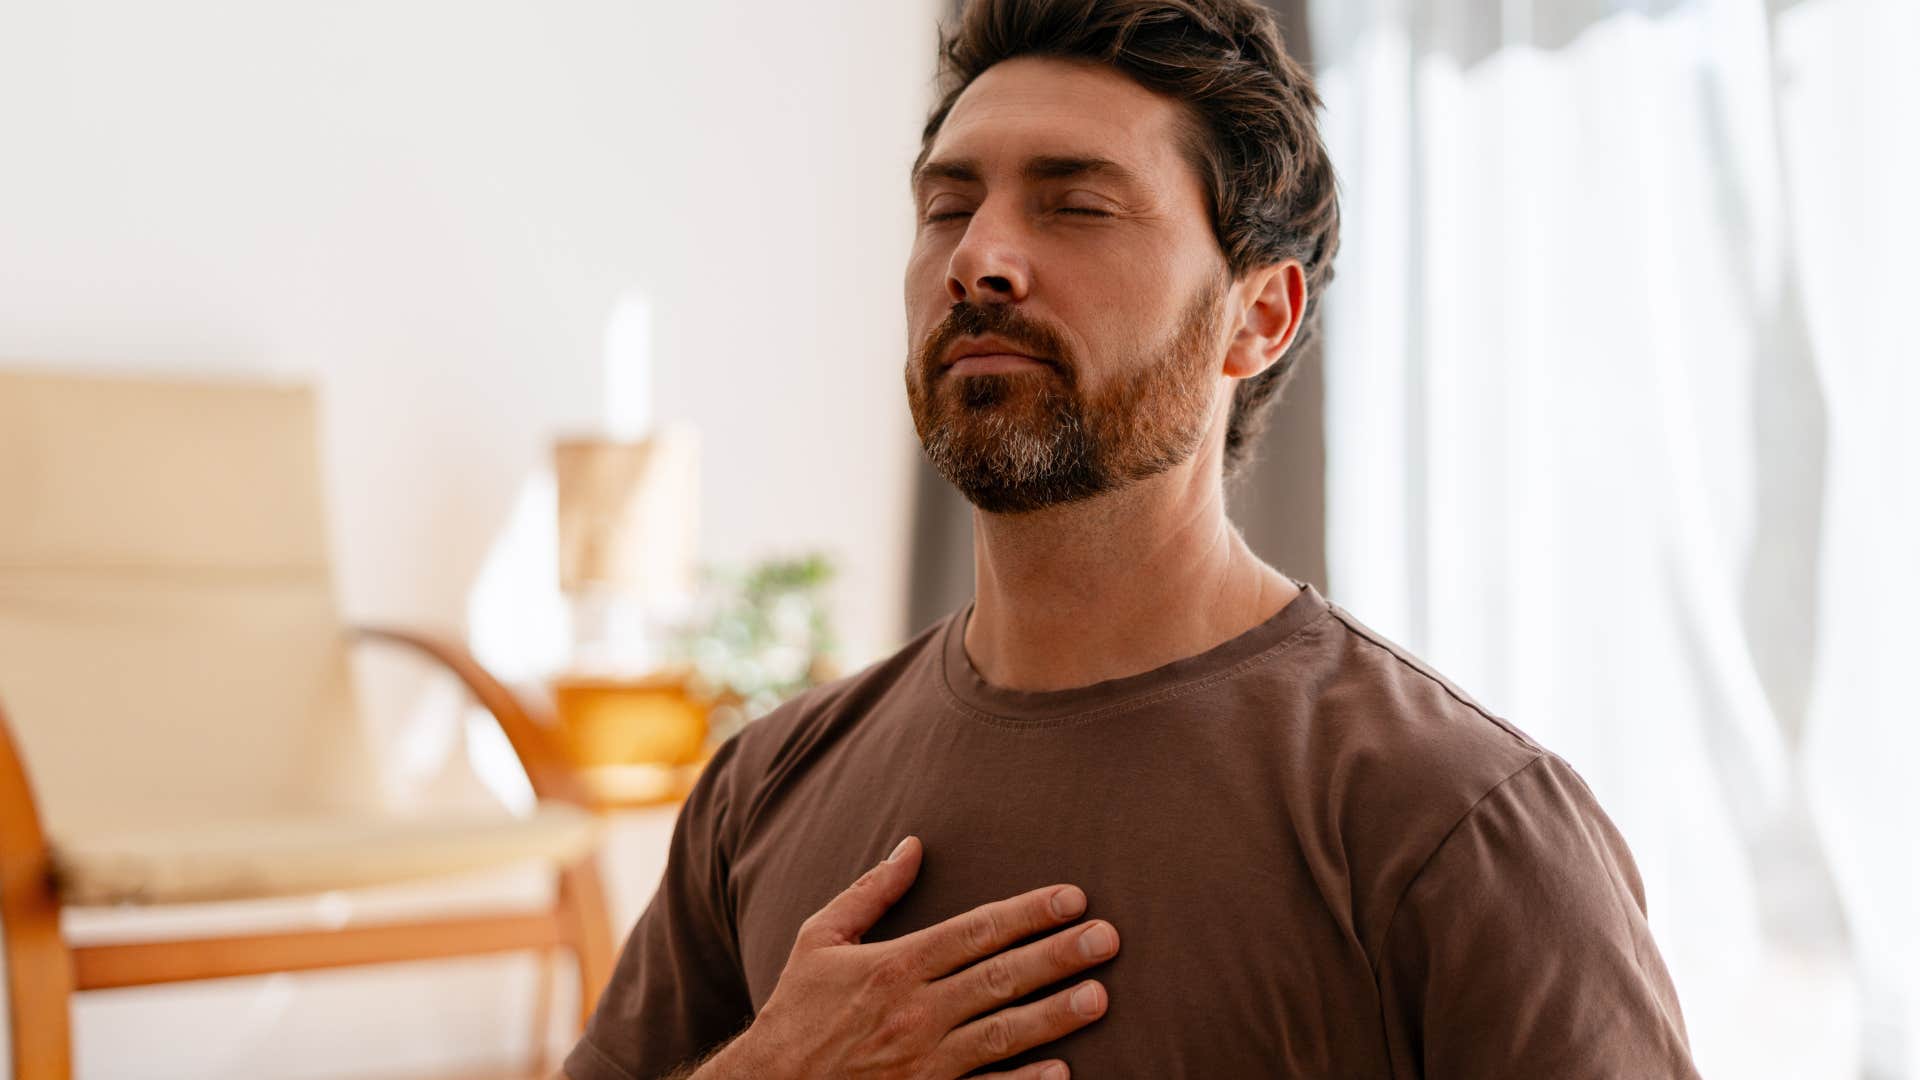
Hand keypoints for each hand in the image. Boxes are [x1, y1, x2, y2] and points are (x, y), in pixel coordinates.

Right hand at [701, 836, 1116, 1079]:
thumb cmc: (796, 1010)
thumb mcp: (819, 938)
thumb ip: (870, 892)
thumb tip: (913, 845)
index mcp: (893, 966)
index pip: (975, 931)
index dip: (1028, 912)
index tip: (1073, 897)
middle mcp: (913, 1013)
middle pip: (998, 977)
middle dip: (1057, 955)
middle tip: (1108, 938)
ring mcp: (922, 1064)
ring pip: (1000, 1035)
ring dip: (1054, 1016)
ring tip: (1100, 997)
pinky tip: (1064, 1073)